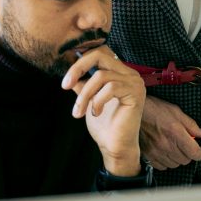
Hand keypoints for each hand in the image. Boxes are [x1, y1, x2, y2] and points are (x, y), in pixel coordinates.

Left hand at [62, 46, 145, 176]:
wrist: (114, 146)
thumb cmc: (103, 124)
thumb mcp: (88, 99)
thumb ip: (83, 84)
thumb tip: (70, 72)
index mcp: (120, 72)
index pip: (100, 53)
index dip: (80, 62)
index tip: (66, 81)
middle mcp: (130, 74)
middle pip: (100, 56)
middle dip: (78, 69)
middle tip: (65, 85)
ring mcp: (135, 83)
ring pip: (101, 76)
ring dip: (85, 94)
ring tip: (79, 111)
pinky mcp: (136, 93)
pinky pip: (111, 87)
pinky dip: (98, 100)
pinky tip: (96, 113)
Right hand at [139, 96, 200, 169]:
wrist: (133, 112)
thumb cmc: (154, 109)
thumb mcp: (176, 112)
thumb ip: (192, 125)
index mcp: (175, 132)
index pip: (194, 152)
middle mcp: (166, 144)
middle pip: (186, 160)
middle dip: (188, 154)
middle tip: (185, 145)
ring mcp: (156, 152)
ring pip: (175, 165)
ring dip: (177, 158)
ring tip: (173, 146)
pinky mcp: (148, 156)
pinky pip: (162, 166)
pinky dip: (166, 161)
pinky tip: (165, 151)